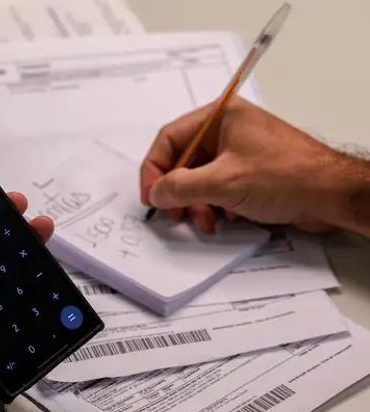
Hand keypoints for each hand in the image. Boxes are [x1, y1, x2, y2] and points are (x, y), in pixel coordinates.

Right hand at [140, 97, 364, 233]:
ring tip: (205, 220)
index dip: (155, 168)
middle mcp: (227, 131)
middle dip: (177, 190)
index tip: (152, 195)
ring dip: (196, 202)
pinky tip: (224, 218)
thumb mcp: (224, 183)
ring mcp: (238, 152)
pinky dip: (213, 205)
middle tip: (175, 212)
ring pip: (198, 177)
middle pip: (182, 160)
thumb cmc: (288, 176)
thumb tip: (157, 192)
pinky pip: (216, 187)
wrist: (332, 195)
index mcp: (220, 117)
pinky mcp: (248, 172)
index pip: (170, 138)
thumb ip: (182, 187)